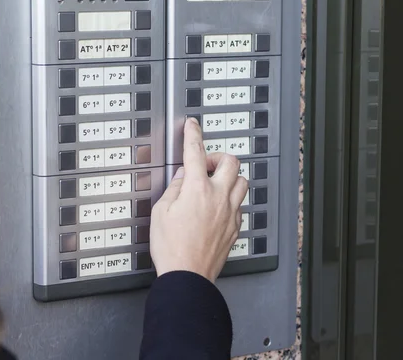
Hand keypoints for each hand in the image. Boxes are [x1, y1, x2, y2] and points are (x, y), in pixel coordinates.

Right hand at [150, 118, 248, 282]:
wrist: (188, 276)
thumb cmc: (171, 248)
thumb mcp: (160, 212)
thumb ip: (173, 189)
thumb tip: (182, 177)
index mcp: (197, 189)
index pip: (196, 152)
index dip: (193, 134)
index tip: (192, 126)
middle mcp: (218, 197)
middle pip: (231, 162)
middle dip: (217, 157)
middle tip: (204, 165)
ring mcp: (230, 212)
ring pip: (242, 182)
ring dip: (229, 177)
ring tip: (214, 184)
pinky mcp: (235, 227)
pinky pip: (239, 204)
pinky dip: (230, 199)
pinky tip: (217, 207)